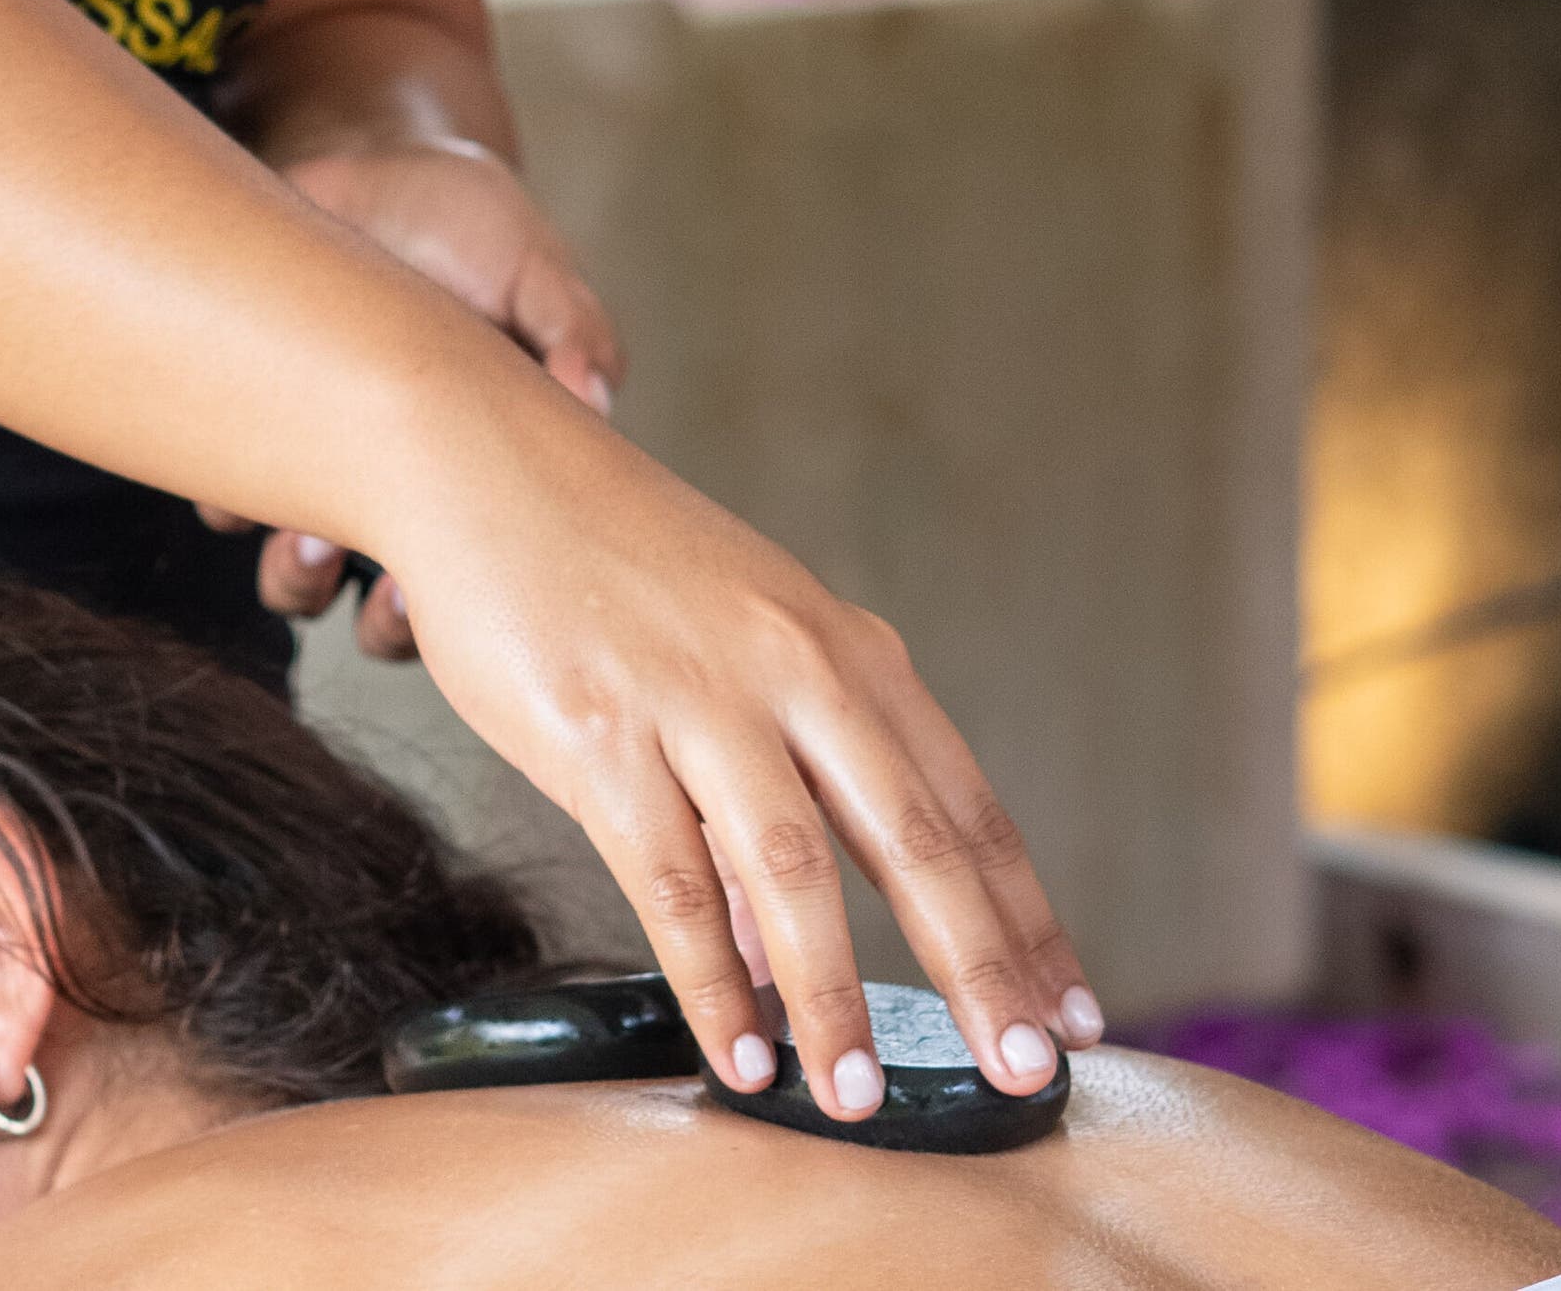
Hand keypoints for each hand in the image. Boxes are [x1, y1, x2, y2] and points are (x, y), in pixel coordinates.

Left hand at [198, 140, 620, 656]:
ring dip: (298, 577)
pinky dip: (228, 500)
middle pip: (393, 614)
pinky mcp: (253, 437)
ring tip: (301, 539)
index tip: (445, 597)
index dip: (462, 611)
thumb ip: (570, 327)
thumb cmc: (470, 226)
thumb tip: (594, 392)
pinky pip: (227, 504)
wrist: (367, 171)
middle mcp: (406, 493)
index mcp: (488, 474)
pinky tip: (244, 453)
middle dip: (383, 619)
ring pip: (303, 578)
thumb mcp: (534, 267)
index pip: (484, 579)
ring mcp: (327, 474)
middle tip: (376, 581)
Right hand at [389, 390, 1103, 1122]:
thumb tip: (787, 948)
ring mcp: (700, 702)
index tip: (1073, 1009)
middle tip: (1027, 1073)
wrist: (487, 461)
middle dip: (982, 969)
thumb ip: (782, 784)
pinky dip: (711, 980)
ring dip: (836, 1001)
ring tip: (857, 1099)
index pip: (964, 804)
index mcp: (846, 651)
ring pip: (795, 874)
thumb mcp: (736, 649)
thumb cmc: (613, 563)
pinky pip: (672, 883)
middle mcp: (795, 671)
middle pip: (914, 841)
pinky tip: (735, 1052)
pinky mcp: (602, 735)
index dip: (1024, 915)